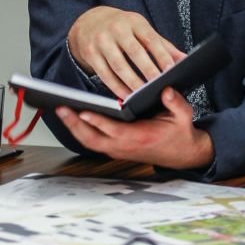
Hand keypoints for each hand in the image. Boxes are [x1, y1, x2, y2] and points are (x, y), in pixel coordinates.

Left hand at [56, 87, 214, 170]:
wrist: (181, 154)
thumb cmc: (179, 133)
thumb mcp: (184, 115)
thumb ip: (176, 102)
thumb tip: (166, 90)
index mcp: (140, 137)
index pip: (114, 131)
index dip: (97, 122)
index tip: (83, 111)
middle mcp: (124, 146)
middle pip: (92, 138)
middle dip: (74, 124)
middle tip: (61, 108)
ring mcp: (117, 149)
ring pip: (88, 141)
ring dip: (73, 127)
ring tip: (60, 109)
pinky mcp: (114, 148)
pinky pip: (92, 140)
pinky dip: (79, 130)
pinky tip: (71, 116)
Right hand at [68, 7, 183, 97]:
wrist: (89, 22)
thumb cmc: (123, 28)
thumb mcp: (142, 30)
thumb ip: (163, 45)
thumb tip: (185, 60)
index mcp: (134, 22)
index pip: (150, 39)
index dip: (161, 54)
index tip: (170, 70)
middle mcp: (117, 29)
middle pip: (134, 52)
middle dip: (147, 70)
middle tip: (158, 86)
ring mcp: (102, 41)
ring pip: (119, 65)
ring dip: (132, 82)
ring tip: (143, 95)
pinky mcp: (91, 54)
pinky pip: (105, 74)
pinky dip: (116, 87)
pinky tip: (126, 96)